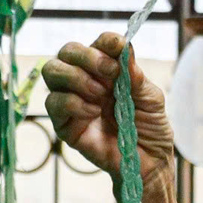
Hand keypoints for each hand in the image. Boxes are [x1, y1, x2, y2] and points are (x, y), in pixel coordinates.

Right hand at [41, 33, 177, 185]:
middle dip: (87, 56)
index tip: (119, 48)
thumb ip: (136, 76)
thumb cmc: (150, 127)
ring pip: (52, 71)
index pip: (98, 44)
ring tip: (101, 95)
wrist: (149, 160)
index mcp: (107, 69)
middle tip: (110, 72)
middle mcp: (85, 79)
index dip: (106, 42)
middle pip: (67, 51)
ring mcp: (72, 100)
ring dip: (77, 77)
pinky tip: (93, 112)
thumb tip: (124, 50)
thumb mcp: (151, 98)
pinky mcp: (64, 124)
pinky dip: (73, 102)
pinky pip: (54, 103)